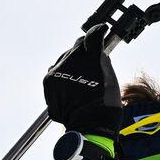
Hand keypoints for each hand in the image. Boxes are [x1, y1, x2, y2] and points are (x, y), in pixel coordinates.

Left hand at [43, 23, 120, 139]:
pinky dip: (64, 76)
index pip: (90, 37)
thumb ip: (101, 58)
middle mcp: (69, 61)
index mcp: (88, 57)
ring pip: (64, 60)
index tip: (100, 32)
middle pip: (75, 48)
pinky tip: (73, 86)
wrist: (89, 127)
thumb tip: (96, 47)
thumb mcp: (111, 77)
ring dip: (72, 63)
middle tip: (91, 60)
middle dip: (83, 52)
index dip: (96, 34)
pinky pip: (56, 73)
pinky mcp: (48, 83)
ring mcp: (56, 72)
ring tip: (81, 77)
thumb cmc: (105, 105)